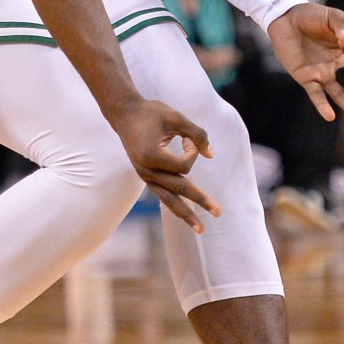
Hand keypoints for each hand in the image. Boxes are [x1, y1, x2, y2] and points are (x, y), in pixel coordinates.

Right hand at [105, 95, 216, 231]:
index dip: (193, 151)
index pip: (184, 166)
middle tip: (219, 213)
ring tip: (200, 229)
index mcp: (151, 156)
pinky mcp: (146, 177)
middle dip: (200, 201)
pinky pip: (163, 195)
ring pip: (168, 200)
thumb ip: (197, 134)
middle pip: (179, 189)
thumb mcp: (176, 118)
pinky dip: (175, 205)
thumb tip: (211, 155)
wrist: (125, 114)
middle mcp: (146, 170)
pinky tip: (185, 216)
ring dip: (186, 214)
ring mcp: (145, 176)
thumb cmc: (151, 113)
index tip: (188, 138)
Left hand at [266, 2, 343, 125]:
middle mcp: (334, 67)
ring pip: (338, 94)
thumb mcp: (332, 17)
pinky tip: (329, 116)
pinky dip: (322, 105)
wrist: (286, 17)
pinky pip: (316, 94)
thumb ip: (342, 26)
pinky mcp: (305, 78)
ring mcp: (320, 74)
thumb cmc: (311, 16)